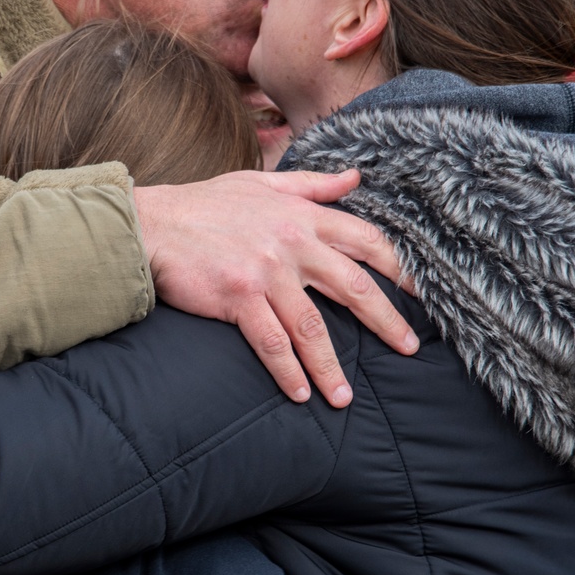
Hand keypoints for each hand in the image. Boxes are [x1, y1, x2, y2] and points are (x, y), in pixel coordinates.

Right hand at [133, 168, 417, 406]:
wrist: (151, 224)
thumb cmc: (203, 205)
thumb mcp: (261, 184)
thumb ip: (312, 185)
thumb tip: (356, 177)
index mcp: (301, 216)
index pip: (365, 239)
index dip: (399, 265)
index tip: (423, 290)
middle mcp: (291, 243)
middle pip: (353, 286)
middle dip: (385, 320)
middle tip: (408, 348)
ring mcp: (266, 272)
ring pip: (312, 326)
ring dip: (331, 366)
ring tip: (344, 397)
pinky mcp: (239, 297)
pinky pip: (271, 342)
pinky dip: (288, 371)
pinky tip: (300, 393)